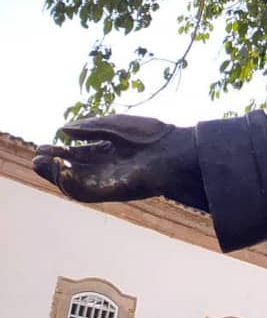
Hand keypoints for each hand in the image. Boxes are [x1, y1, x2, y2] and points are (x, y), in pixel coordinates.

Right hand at [33, 115, 208, 211]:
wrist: (177, 150)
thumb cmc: (154, 135)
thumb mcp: (116, 126)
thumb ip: (90, 127)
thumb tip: (62, 130)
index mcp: (108, 150)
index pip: (78, 154)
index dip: (59, 152)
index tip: (43, 146)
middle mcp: (107, 167)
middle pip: (73, 170)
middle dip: (53, 165)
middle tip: (37, 158)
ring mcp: (110, 180)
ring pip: (76, 183)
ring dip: (57, 176)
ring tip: (42, 164)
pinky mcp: (114, 191)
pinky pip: (87, 192)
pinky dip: (72, 183)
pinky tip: (62, 171)